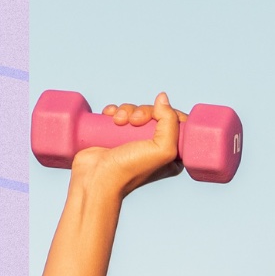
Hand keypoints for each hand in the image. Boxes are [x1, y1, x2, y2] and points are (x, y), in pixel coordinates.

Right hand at [71, 93, 188, 196]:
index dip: (169, 113)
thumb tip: (162, 97)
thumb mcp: (162, 149)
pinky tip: (109, 116)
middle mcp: (155, 148)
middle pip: (156, 114)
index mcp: (172, 154)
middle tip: (133, 120)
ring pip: (136, 112)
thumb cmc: (131, 169)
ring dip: (126, 110)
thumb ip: (169, 122)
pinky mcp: (116, 136)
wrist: (96, 178)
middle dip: (143, 111)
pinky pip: (120, 114)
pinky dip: (114, 111)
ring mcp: (134, 142)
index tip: (157, 115)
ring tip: (117, 121)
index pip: (178, 124)